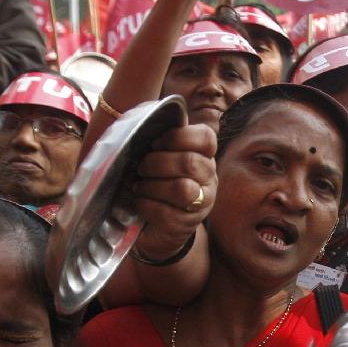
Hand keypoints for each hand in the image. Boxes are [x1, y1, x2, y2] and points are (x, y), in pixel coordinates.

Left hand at [132, 124, 217, 259]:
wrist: (153, 227)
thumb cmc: (155, 183)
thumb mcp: (158, 157)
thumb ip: (160, 139)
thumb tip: (147, 119)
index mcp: (203, 156)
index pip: (206, 138)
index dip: (178, 137)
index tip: (155, 143)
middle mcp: (209, 179)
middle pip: (189, 163)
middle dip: (157, 163)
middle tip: (141, 168)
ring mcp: (201, 204)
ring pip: (182, 189)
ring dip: (152, 185)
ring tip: (139, 186)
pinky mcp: (185, 225)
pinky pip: (166, 212)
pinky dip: (145, 205)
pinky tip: (139, 202)